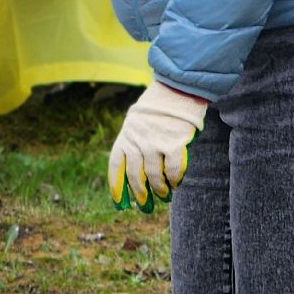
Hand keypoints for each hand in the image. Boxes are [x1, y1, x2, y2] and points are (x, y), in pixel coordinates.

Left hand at [108, 82, 207, 212]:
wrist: (177, 89)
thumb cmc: (159, 107)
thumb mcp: (137, 121)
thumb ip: (135, 142)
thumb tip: (142, 174)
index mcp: (126, 135)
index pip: (116, 165)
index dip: (117, 185)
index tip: (119, 201)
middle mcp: (137, 141)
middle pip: (135, 175)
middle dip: (140, 193)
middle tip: (145, 204)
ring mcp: (154, 143)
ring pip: (155, 176)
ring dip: (160, 189)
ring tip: (164, 194)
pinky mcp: (173, 144)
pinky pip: (173, 170)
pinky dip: (175, 179)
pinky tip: (176, 182)